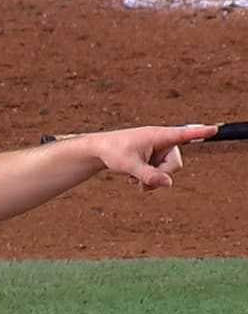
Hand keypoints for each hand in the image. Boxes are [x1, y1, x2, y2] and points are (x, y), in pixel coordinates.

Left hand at [89, 125, 216, 189]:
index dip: (199, 133)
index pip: (183, 134)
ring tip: (135, 181)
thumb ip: (148, 176)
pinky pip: (162, 173)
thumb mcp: (129, 166)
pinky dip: (150, 179)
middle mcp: (162, 141)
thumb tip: (168, 184)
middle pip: (175, 165)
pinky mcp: (155, 157)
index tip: (214, 129)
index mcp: (158, 136)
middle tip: (141, 182)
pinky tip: (134, 180)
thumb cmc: (113, 152)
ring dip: (154, 180)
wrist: (100, 150)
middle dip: (160, 176)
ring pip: (168, 172)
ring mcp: (159, 150)